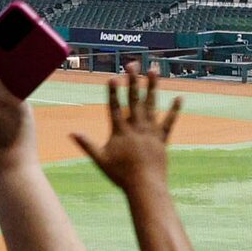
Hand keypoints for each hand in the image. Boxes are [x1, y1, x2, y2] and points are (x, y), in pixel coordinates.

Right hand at [71, 60, 184, 193]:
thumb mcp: (100, 160)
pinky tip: (179, 98)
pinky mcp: (162, 139)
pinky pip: (169, 122)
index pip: (115, 108)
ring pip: (151, 105)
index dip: (113, 93)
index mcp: (121, 132)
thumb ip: (87, 144)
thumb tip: (72, 133)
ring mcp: (150, 132)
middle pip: (134, 100)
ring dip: (152, 87)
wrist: (145, 186)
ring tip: (153, 70)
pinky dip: (174, 110)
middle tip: (132, 64)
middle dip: (133, 81)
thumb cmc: (121, 175)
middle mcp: (137, 128)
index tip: (112, 78)